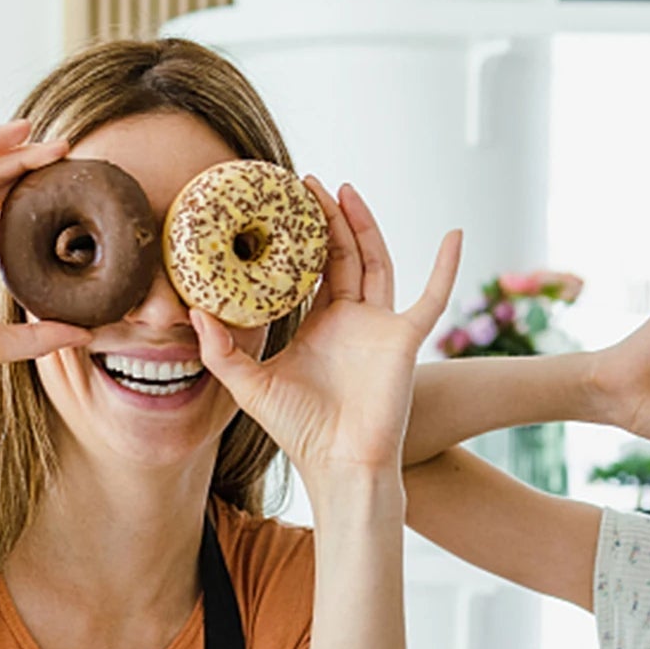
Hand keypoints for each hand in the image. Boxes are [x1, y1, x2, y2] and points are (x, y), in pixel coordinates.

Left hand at [189, 181, 461, 495]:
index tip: (280, 204)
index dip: (298, 238)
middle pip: (342, 254)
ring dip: (364, 225)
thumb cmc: (300, 432)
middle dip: (327, 218)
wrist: (339, 464)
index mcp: (319, 327)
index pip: (310, 270)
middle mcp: (352, 321)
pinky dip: (447, 267)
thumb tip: (195, 312)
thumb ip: (221, 352)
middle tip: (306, 183)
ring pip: (376, 261)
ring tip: (343, 190)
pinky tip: (455, 234)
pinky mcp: (404, 339)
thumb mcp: (250, 386)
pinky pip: (432, 297)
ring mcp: (380, 327)